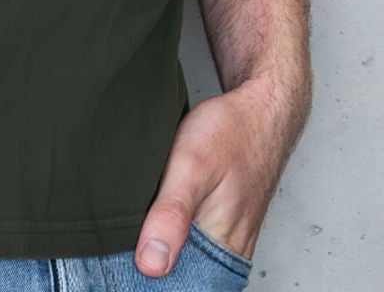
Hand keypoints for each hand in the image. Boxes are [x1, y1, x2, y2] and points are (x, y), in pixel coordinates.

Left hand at [132, 75, 307, 276]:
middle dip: (149, 260)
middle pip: (179, 276)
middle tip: (130, 229)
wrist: (262, 110)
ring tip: (142, 219)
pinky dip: (172, 233)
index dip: (144, 274)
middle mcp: (228, 252)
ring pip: (185, 260)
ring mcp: (227, 240)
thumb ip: (171, 214)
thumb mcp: (193, 165)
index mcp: (222, 247)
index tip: (122, 254)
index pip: (177, 286)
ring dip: (160, 244)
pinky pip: (193, 244)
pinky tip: (157, 215)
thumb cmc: (232, 132)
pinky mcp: (223, 225)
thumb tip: (150, 264)